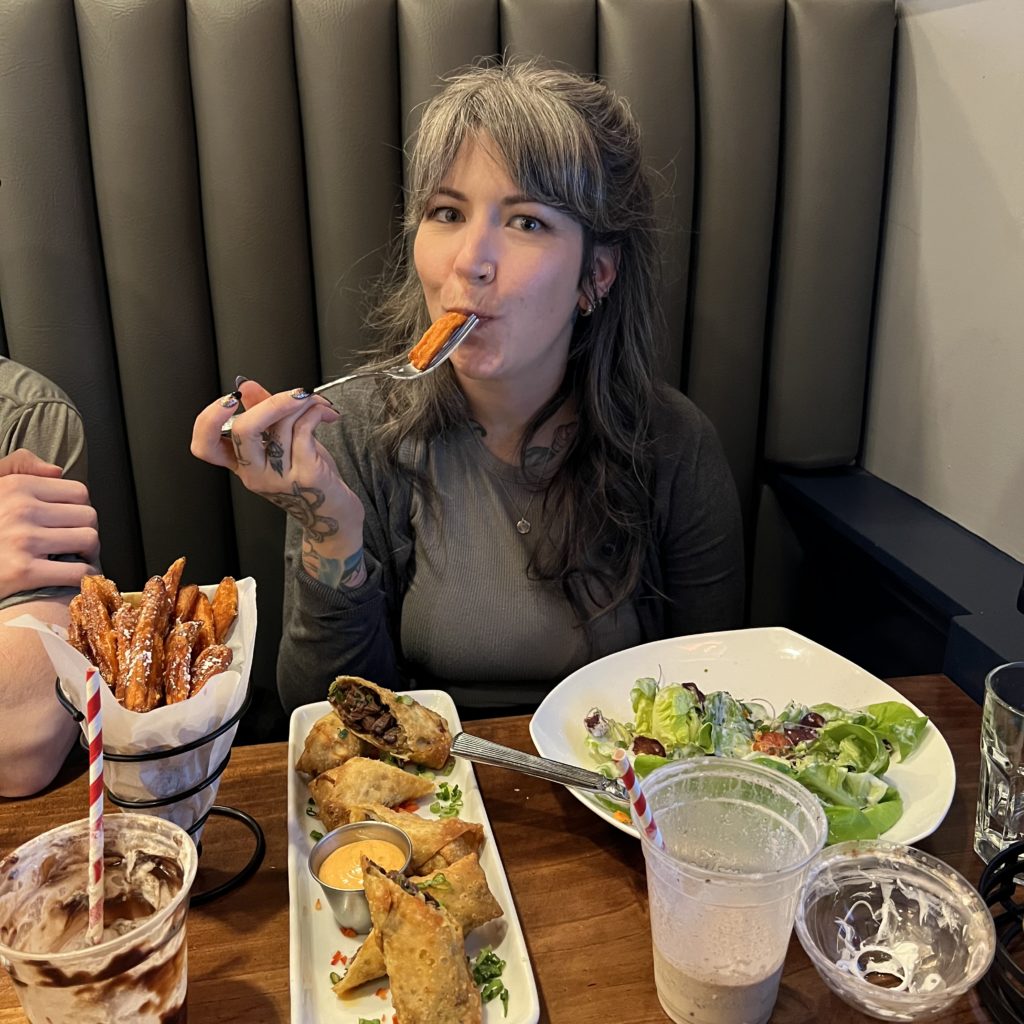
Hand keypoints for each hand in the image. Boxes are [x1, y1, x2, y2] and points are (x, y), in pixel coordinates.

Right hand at [0, 449, 100, 601]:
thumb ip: (18, 468)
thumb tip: (57, 472)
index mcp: (16, 486)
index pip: (78, 492)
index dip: (80, 510)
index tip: (72, 524)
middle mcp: (20, 509)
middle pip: (88, 516)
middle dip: (88, 532)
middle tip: (77, 546)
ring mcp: (22, 540)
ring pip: (89, 541)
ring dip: (90, 555)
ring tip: (76, 560)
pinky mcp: (23, 571)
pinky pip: (78, 572)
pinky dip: (84, 578)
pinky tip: (74, 579)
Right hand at [191, 382, 367, 586]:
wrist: (334, 515)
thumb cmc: (308, 476)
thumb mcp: (281, 444)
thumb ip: (263, 413)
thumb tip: (246, 385)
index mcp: (242, 464)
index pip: (205, 447)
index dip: (208, 420)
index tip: (230, 399)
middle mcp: (255, 474)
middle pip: (243, 431)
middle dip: (270, 402)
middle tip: (294, 393)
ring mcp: (280, 477)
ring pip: (282, 425)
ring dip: (304, 403)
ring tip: (317, 403)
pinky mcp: (306, 476)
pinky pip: (305, 431)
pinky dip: (316, 413)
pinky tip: (326, 414)